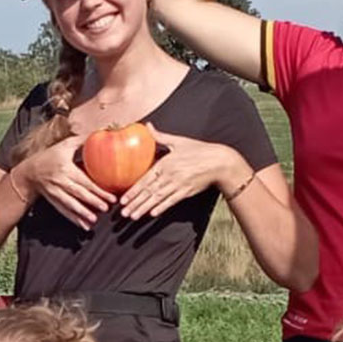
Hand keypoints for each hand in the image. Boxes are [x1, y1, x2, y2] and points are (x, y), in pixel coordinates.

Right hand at [7, 136, 114, 229]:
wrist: (29, 171)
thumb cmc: (50, 156)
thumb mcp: (64, 145)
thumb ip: (81, 141)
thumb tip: (100, 133)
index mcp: (65, 168)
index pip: (84, 181)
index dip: (97, 189)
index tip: (110, 196)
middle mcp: (59, 182)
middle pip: (78, 194)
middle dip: (93, 202)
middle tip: (106, 208)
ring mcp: (55, 193)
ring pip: (70, 204)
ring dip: (82, 213)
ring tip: (94, 220)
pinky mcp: (53, 201)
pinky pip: (64, 211)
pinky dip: (74, 219)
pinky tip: (84, 226)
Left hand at [117, 132, 242, 221]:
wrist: (219, 161)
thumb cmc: (199, 150)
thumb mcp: (178, 141)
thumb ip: (160, 137)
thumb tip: (147, 125)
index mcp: (165, 163)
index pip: (145, 179)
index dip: (133, 190)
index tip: (123, 198)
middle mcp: (170, 175)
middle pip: (149, 191)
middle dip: (135, 203)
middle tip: (123, 213)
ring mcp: (179, 184)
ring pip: (158, 198)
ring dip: (144, 208)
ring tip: (133, 216)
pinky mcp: (187, 191)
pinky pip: (172, 201)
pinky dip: (162, 207)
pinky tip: (152, 214)